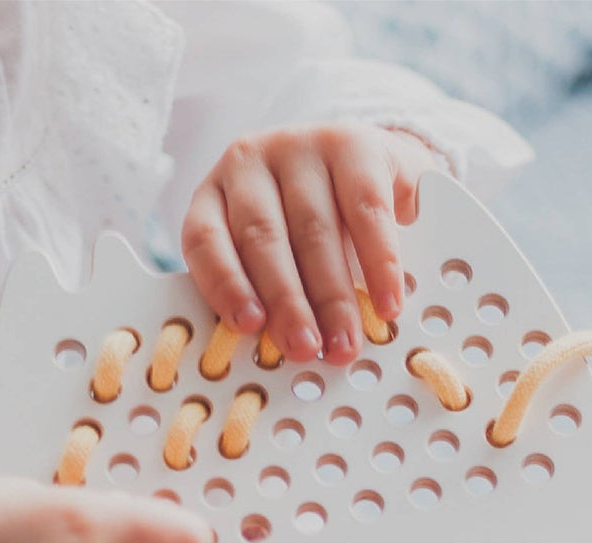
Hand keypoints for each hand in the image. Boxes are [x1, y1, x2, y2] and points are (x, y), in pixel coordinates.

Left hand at [181, 124, 438, 365]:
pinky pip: (366, 211)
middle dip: (286, 302)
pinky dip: (379, 263)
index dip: (225, 284)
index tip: (250, 327)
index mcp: (216, 194)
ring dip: (331, 295)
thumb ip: (270, 292)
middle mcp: (249, 162)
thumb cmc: (318, 229)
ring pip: (313, 229)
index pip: (205, 239)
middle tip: (306, 350)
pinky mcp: (354, 143)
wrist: (375, 169)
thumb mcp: (281, 255)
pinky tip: (386, 303)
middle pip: (263, 239)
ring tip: (344, 342)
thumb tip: (284, 350)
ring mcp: (300, 146)